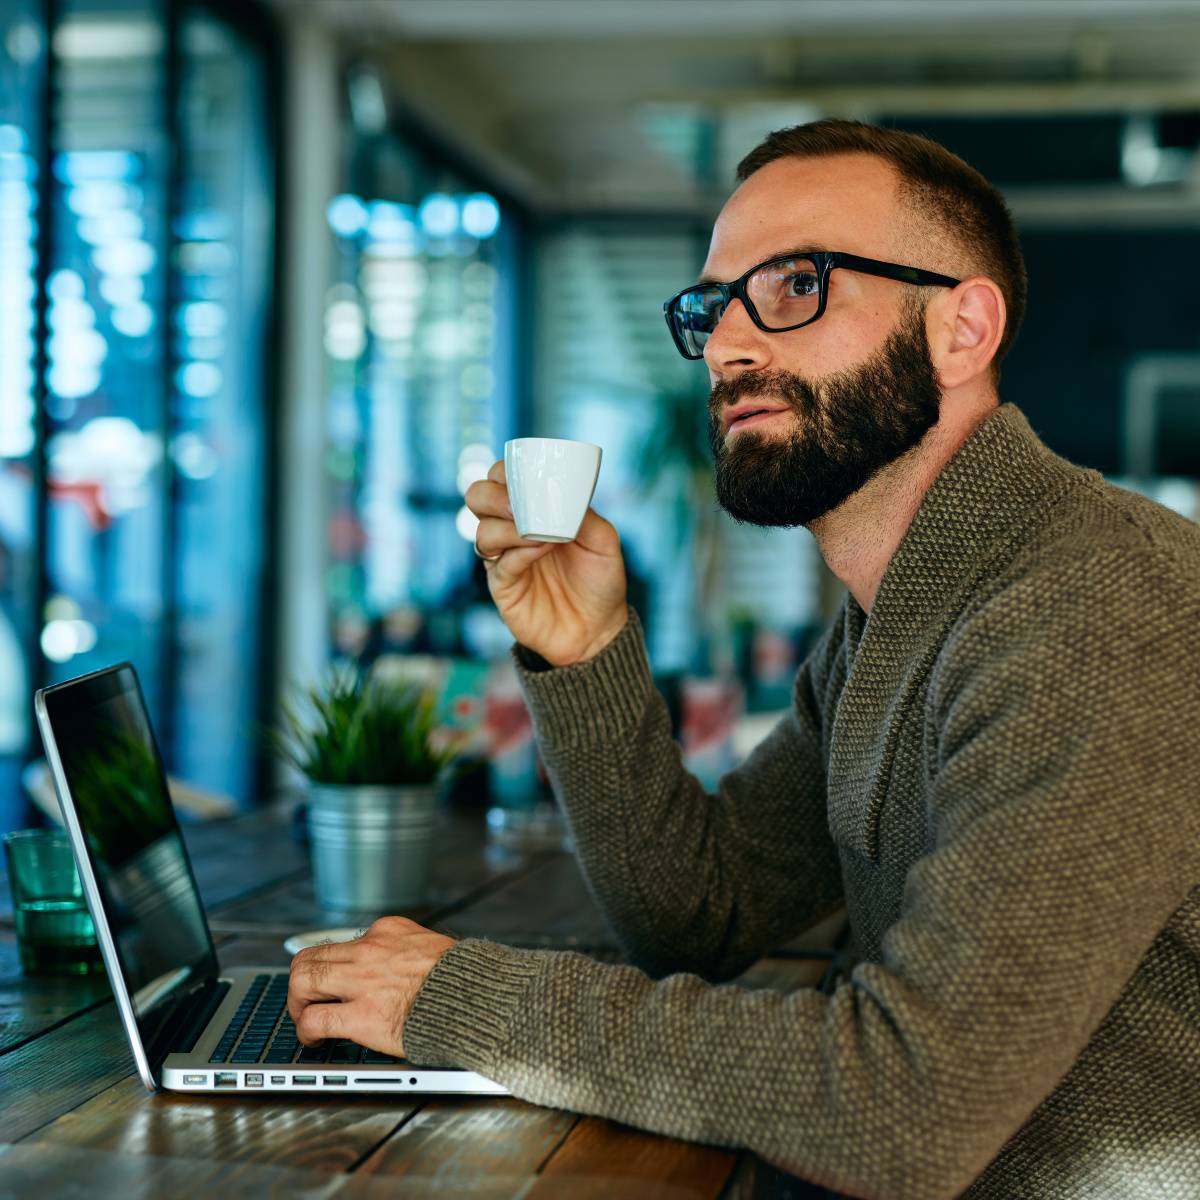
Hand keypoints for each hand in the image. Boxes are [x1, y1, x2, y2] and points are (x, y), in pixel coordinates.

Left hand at [286, 916, 455, 1057]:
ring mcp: (363, 981)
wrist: (478, 997)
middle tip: (305, 999)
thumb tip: (401, 965)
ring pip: (302, 980)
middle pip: (310, 956)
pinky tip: (314, 1038)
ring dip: (297, 1002)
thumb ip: (408, 951)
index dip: (332, 966)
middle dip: (301, 981)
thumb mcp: (433, 945)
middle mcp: (370, 949)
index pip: (342, 942)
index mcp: (388, 931)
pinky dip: (306, 1030)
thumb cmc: (464, 978)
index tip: (331, 980)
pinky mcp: (362, 1016)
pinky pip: (315, 1018)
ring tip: (304, 1017)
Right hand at [464, 460, 627, 665]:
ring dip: (507, 526)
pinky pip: (497, 564)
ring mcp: (504, 559)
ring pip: (482, 532)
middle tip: (518, 503)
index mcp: (532, 510)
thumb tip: (562, 495)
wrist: (599, 628)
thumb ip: (583, 514)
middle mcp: (511, 530)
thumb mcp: (604, 541)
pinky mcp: (503, 587)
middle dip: (493, 495)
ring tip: (537, 532)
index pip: (502, 479)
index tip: (525, 474)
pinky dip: (517, 552)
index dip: (505, 471)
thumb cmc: (600, 580)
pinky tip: (540, 548)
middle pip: (477, 498)